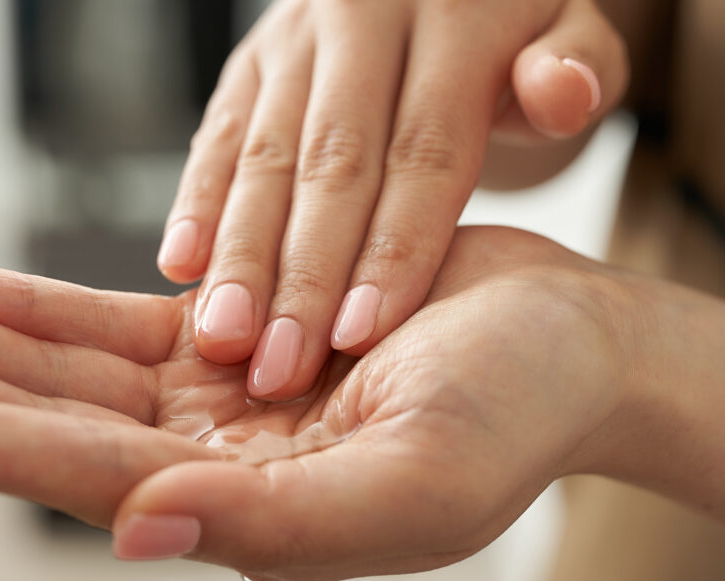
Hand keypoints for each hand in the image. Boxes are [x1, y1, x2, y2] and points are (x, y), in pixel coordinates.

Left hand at [0, 226, 643, 580]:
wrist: (563, 345)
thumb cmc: (516, 419)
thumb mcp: (416, 487)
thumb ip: (277, 525)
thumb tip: (140, 532)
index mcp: (240, 509)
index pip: (72, 477)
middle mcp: (203, 459)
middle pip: (32, 420)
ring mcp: (205, 397)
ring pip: (50, 369)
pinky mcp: (222, 335)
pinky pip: (104, 323)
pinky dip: (27, 308)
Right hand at [158, 0, 627, 399]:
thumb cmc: (511, 34)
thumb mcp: (570, 34)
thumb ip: (577, 67)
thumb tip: (559, 91)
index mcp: (454, 16)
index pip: (423, 151)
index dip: (392, 248)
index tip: (363, 337)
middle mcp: (363, 19)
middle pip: (331, 166)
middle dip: (303, 276)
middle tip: (279, 367)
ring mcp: (296, 41)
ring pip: (262, 158)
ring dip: (239, 256)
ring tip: (224, 338)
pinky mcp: (250, 64)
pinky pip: (217, 138)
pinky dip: (196, 205)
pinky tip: (181, 267)